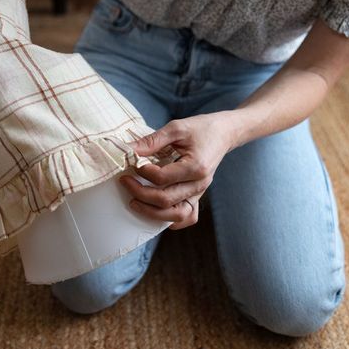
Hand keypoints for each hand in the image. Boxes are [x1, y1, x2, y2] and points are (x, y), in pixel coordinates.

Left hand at [120, 112, 236, 229]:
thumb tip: (129, 151)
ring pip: (176, 215)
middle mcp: (199, 184)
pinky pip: (188, 217)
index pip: (163, 178)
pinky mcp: (198, 196)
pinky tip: (156, 212)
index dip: (143, 172)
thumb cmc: (201, 129)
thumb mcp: (176, 128)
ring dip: (152, 213)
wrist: (223, 133)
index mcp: (196, 167)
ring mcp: (200, 193)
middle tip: (125, 182)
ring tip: (134, 202)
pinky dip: (172, 220)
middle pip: (166, 200)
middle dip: (140, 193)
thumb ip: (152, 141)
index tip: (132, 163)